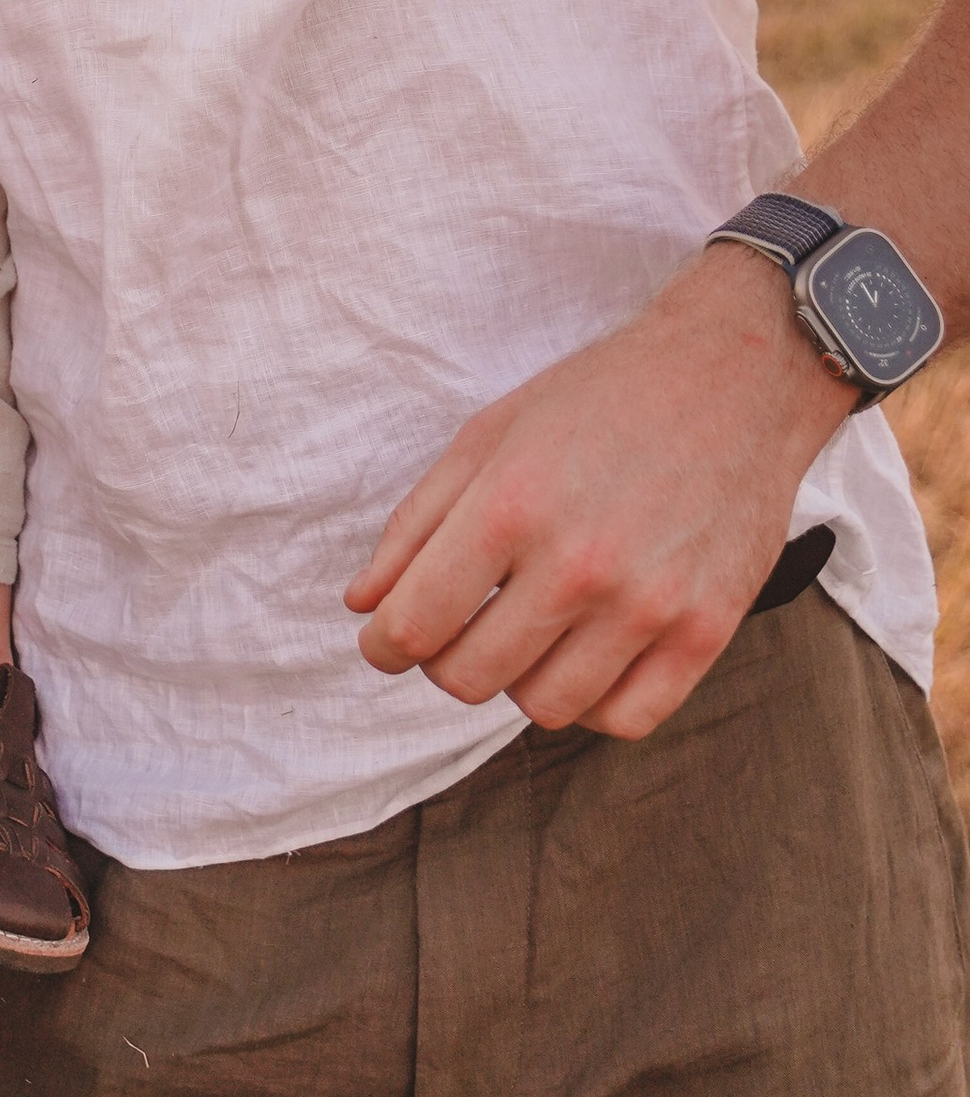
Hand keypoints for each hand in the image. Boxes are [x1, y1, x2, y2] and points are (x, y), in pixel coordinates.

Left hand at [344, 246, 854, 739]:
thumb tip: (364, 606)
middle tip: (457, 629)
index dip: (385, 644)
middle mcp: (579, 564)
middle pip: (470, 678)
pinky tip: (585, 658)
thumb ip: (416, 525)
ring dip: (518, 681)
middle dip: (443, 662)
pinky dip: (593, 704)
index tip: (387, 640)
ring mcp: (650, 605)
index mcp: (511, 506)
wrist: (732, 378)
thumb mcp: (487, 436)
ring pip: (545, 708)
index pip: (415, 625)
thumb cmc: (600, 399)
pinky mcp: (708, 630)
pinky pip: (626, 717)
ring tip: (525, 634)